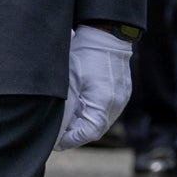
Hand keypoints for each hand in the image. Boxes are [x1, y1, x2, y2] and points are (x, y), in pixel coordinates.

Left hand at [60, 25, 133, 148]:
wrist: (105, 34)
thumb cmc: (84, 56)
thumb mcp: (69, 84)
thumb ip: (65, 110)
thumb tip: (56, 131)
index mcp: (104, 103)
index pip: (88, 134)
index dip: (70, 140)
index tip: (56, 142)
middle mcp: (116, 104)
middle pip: (95, 129)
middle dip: (76, 133)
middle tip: (57, 133)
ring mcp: (120, 98)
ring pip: (100, 120)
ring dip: (83, 122)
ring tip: (66, 118)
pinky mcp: (120, 92)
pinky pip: (105, 109)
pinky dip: (91, 112)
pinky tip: (79, 105)